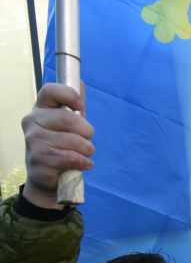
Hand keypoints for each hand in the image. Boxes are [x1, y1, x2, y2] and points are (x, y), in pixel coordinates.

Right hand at [21, 83, 92, 209]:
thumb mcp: (69, 126)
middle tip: (87, 142)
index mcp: (40, 109)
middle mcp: (31, 122)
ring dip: (86, 150)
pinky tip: (82, 164)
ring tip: (83, 155)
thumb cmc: (61, 147)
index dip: (69, 95)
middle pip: (69, 119)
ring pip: (73, 141)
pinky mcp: (37, 161)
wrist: (49, 178)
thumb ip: (74, 107)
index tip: (81, 107)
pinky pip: (70, 158)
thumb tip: (81, 83)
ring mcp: (32, 141)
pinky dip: (82, 162)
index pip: (51, 91)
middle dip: (87, 132)